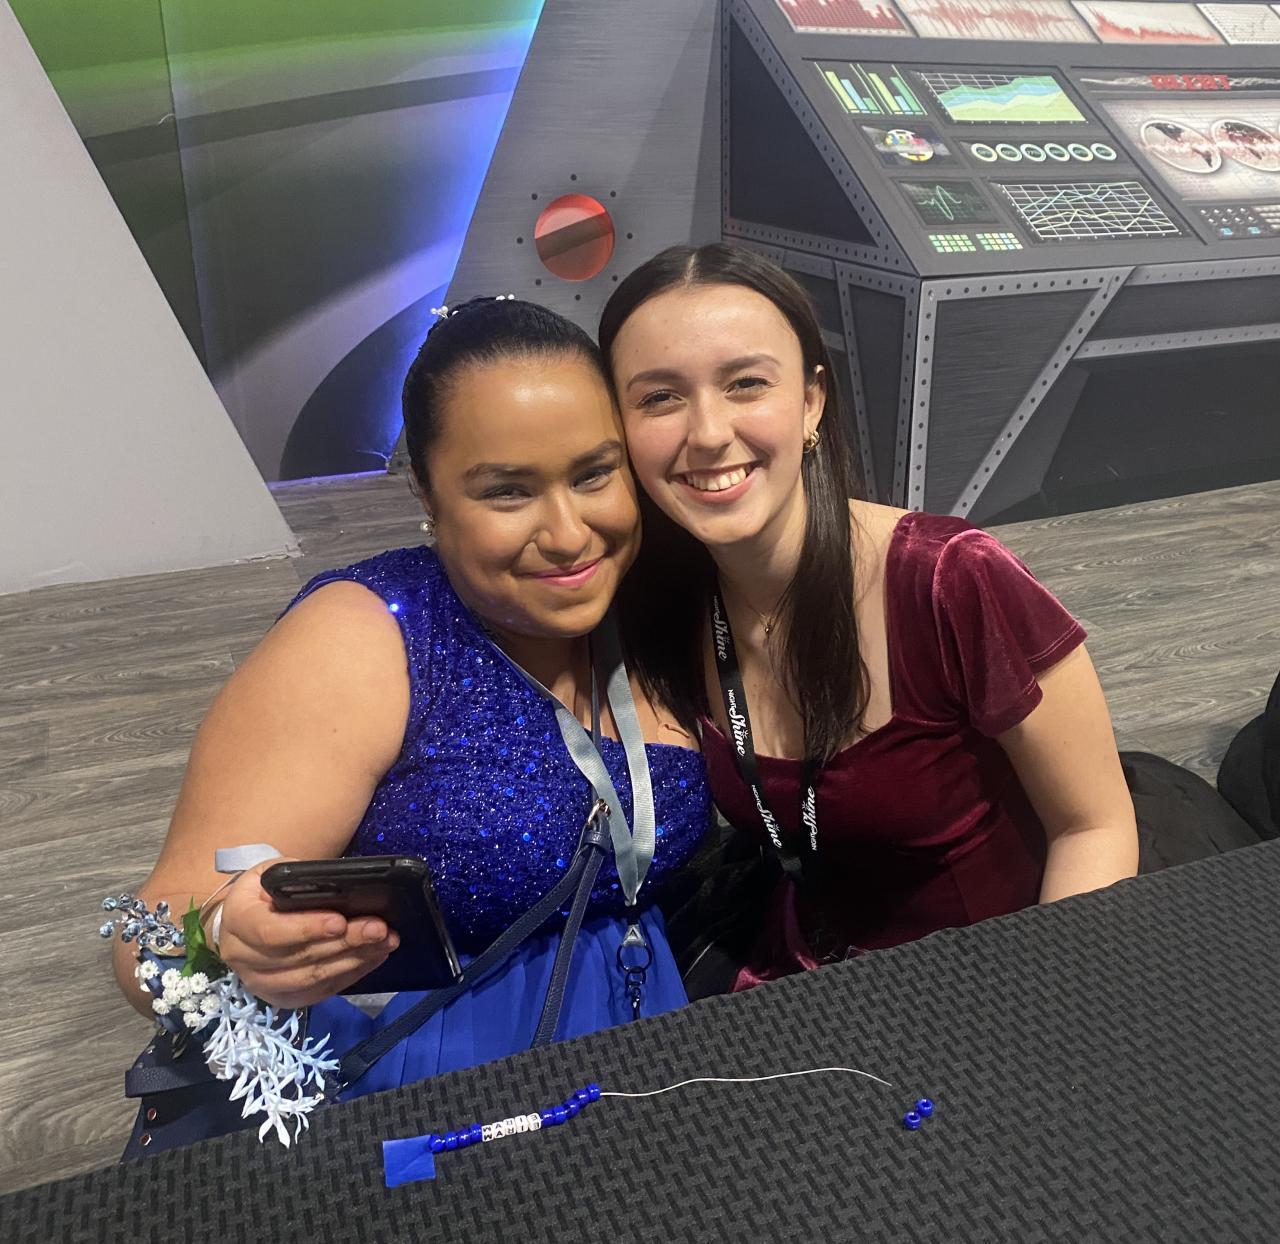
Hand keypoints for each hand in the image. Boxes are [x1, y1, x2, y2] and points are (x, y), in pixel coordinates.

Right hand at [213, 860, 399, 1007]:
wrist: (241, 921)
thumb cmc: (263, 892)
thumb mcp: (273, 873)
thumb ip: (299, 880)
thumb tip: (341, 888)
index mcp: (238, 920)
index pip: (271, 931)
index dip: (307, 928)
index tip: (341, 921)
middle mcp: (243, 958)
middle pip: (299, 958)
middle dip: (345, 942)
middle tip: (380, 929)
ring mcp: (260, 983)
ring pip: (312, 979)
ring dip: (354, 960)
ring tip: (385, 942)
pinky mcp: (281, 997)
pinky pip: (319, 992)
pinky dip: (351, 975)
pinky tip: (374, 957)